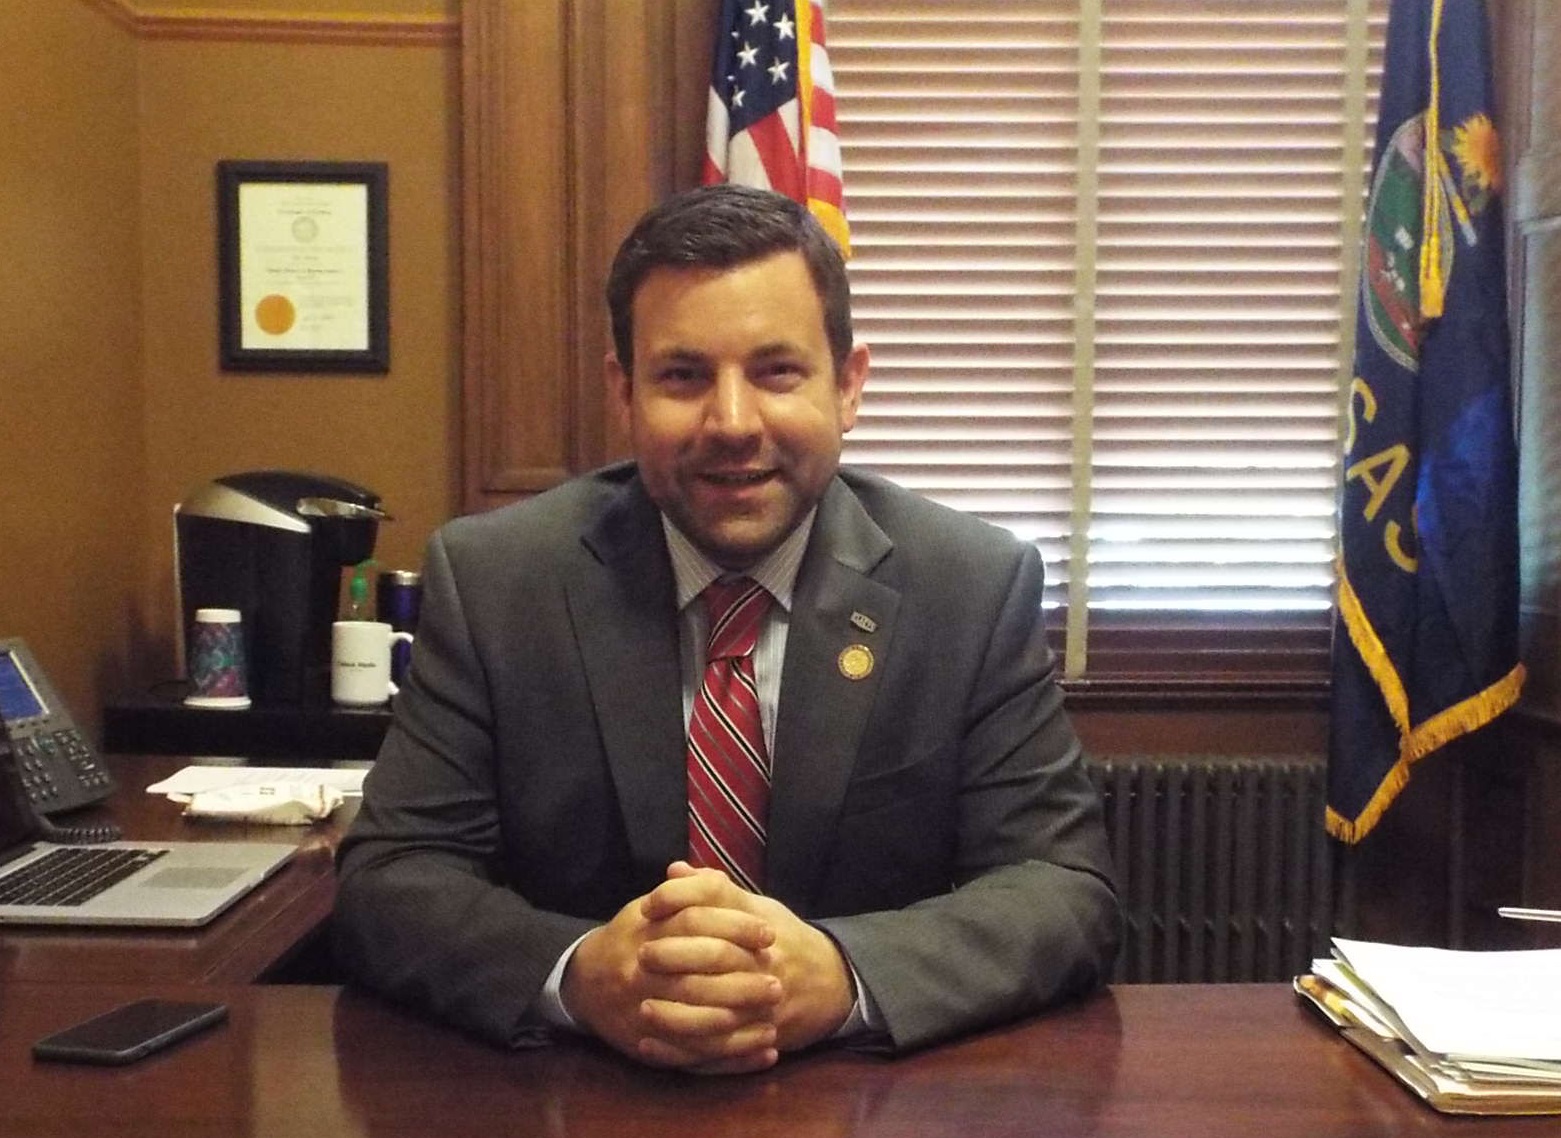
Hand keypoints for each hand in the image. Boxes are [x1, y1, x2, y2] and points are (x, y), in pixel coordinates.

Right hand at [561, 870, 783, 1073]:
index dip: (736, 927)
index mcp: (647, 932)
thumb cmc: (629, 939)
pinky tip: (763, 1052)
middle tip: (778, 983)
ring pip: (698, 1024)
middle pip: (700, 979)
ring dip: (741, 1027)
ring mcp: (642, 1011)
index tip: (769, 934)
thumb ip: (685, 893)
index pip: (697, 923)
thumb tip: (719, 878)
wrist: (584, 982)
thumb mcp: (650, 908)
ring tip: (775, 1021)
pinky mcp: (647, 1046)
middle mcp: (643, 973)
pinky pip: (694, 1058)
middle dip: (744, 983)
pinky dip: (732, 1059)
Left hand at [640, 863, 854, 1058]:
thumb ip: (713, 890)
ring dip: (675, 1012)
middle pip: (716, 953)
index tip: (648, 906)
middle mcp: (764, 960)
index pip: (716, 897)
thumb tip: (673, 869)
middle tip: (640, 956)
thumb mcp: (757, 907)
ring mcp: (764, 1002)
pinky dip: (683, 1051)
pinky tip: (650, 1045)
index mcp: (758, 922)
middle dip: (675, 955)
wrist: (833, 983)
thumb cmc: (784, 940)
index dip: (678, 898)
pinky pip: (718, 1050)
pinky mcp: (761, 1036)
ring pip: (716, 1009)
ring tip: (642, 1008)